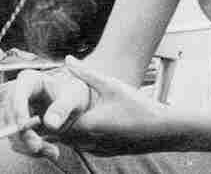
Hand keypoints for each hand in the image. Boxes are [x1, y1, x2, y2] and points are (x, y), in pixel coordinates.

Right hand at [4, 65, 90, 159]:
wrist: (74, 104)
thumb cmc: (73, 94)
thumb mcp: (73, 97)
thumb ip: (62, 108)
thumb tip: (50, 123)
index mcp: (29, 81)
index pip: (17, 94)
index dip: (18, 110)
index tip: (23, 127)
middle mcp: (17, 96)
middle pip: (11, 118)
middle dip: (24, 135)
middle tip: (38, 147)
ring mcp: (16, 113)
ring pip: (14, 134)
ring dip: (30, 146)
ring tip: (52, 152)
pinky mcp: (19, 129)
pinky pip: (20, 142)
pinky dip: (33, 150)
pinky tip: (50, 152)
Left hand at [52, 55, 172, 155]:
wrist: (162, 131)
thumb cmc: (138, 106)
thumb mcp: (111, 85)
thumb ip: (86, 73)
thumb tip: (68, 58)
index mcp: (85, 126)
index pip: (53, 124)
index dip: (48, 113)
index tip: (47, 100)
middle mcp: (87, 142)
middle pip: (60, 134)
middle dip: (56, 120)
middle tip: (53, 104)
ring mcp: (96, 150)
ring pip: (71, 141)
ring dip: (68, 128)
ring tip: (68, 111)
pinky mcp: (104, 152)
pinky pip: (84, 145)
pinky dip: (81, 134)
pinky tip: (88, 120)